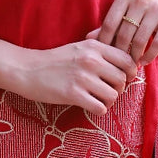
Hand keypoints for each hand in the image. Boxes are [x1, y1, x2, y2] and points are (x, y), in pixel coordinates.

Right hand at [9, 37, 137, 117]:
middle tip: (107, 91)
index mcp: (94, 47)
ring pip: (113, 95)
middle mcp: (91, 60)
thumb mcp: (79, 47)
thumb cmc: (55, 60)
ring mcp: (82, 77)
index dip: (130, 72)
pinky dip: (98, 110)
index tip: (123, 78)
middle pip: (122, 79)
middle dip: (119, 89)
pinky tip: (90, 106)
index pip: (127, 60)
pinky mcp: (73, 94)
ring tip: (98, 99)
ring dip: (109, 101)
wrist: (27, 69)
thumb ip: (100, 50)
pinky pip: (100, 107)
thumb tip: (126, 59)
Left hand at [90, 0, 157, 68]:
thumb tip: (88, 39)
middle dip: (120, 53)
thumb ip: (110, 24)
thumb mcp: (127, 13)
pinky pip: (157, 43)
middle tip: (118, 65)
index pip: (109, 23)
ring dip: (134, 57)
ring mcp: (157, 8)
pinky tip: (144, 61)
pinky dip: (148, 56)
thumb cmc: (145, 11)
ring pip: (139, 40)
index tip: (104, 57)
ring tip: (131, 65)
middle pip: (124, 34)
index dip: (105, 43)